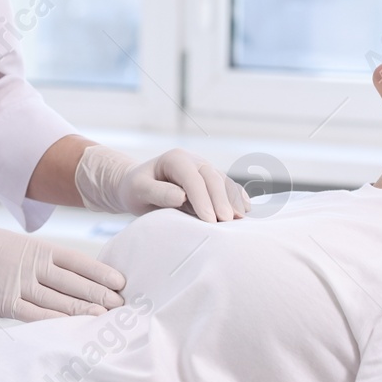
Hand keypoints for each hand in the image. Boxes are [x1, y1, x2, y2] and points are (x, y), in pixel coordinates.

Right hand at [0, 214, 125, 320]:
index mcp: (34, 247)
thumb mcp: (9, 243)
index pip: (77, 261)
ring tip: (106, 320)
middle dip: (101, 295)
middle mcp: (30, 264)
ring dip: (85, 311)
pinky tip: (74, 329)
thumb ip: (34, 257)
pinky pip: (36, 316)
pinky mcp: (2, 303)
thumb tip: (58, 271)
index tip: (120, 283)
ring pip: (60, 300)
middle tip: (123, 307)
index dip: (101, 273)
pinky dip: (57, 323)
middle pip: (74, 282)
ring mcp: (17, 283)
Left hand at [74, 145, 250, 221]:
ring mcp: (204, 170)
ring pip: (223, 182)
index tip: (208, 219)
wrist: (138, 187)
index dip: (202, 198)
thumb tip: (180, 196)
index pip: (192, 178)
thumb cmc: (136, 189)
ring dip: (232, 200)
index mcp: (175, 159)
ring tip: (239, 219)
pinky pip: (227, 187)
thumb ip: (158, 192)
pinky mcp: (211, 181)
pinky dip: (237, 197)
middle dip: (220, 201)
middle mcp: (193, 161)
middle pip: (212, 179)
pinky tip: (246, 209)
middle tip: (225, 222)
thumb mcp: (139, 190)